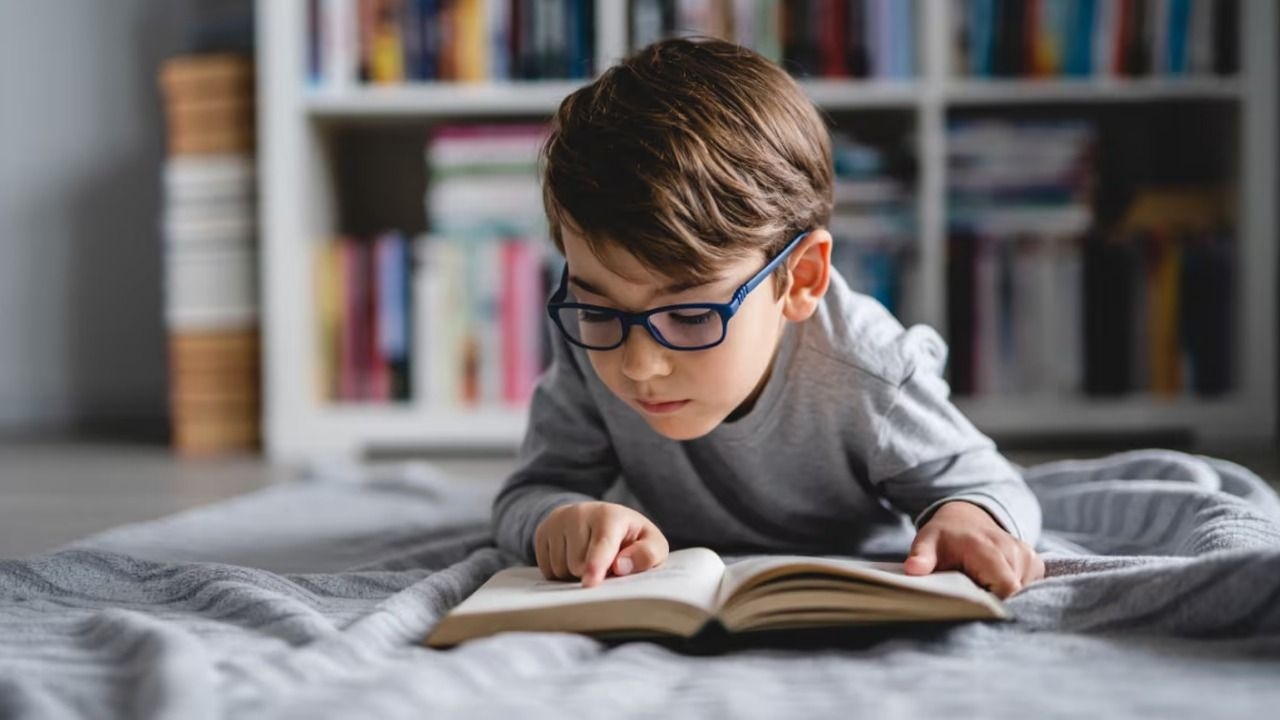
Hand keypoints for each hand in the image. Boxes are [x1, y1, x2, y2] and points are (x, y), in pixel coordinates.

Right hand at [533, 501, 669, 587]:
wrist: (600, 519)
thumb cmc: (631, 538)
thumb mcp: (652, 544)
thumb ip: (647, 555)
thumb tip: (621, 567)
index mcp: (610, 515)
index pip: (602, 545)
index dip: (596, 565)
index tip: (590, 582)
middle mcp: (580, 512)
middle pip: (578, 565)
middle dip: (591, 573)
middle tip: (605, 562)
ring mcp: (558, 520)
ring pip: (560, 568)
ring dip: (575, 574)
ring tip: (588, 558)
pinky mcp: (542, 531)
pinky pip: (546, 569)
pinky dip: (560, 572)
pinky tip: (572, 557)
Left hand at [903, 501, 1043, 597]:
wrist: (965, 518)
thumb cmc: (944, 536)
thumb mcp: (927, 542)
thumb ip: (922, 556)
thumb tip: (913, 569)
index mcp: (987, 547)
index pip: (1006, 588)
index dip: (994, 603)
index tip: (974, 607)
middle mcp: (1013, 549)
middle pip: (1015, 593)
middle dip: (996, 601)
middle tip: (973, 595)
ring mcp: (1027, 554)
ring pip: (1023, 591)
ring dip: (1003, 595)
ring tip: (981, 584)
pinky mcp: (1034, 561)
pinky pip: (1029, 585)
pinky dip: (1013, 589)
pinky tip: (994, 581)